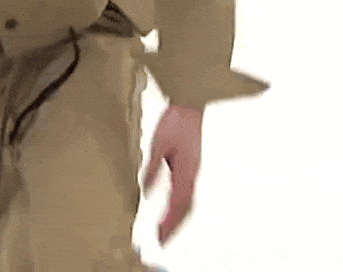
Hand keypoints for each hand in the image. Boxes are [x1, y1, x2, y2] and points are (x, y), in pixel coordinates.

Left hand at [143, 103, 202, 245]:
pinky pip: (189, 190)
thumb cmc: (179, 120)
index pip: (178, 205)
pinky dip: (181, 203)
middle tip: (163, 237)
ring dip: (178, 216)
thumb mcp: (160, 141)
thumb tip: (146, 188)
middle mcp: (193, 175)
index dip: (169, 223)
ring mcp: (196, 171)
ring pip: (188, 201)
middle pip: (185, 208)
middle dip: (174, 224)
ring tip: (166, 226)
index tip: (160, 237)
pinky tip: (174, 204)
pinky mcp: (194, 165)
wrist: (195, 104)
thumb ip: (154, 166)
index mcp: (186, 172)